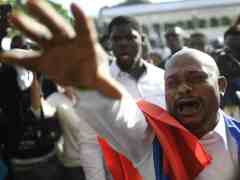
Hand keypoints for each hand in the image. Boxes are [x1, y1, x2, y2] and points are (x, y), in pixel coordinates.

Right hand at [0, 0, 120, 98]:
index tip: (75, 6)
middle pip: (56, 26)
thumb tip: (120, 96)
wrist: (81, 77)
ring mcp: (53, 49)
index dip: (80, 19)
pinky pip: (29, 58)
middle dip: (45, 14)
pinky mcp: (43, 60)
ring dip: (27, 27)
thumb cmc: (93, 72)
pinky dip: (17, 58)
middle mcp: (67, 42)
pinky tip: (4, 56)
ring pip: (40, 36)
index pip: (84, 29)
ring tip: (13, 17)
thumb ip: (107, 86)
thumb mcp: (101, 79)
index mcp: (84, 44)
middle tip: (31, 1)